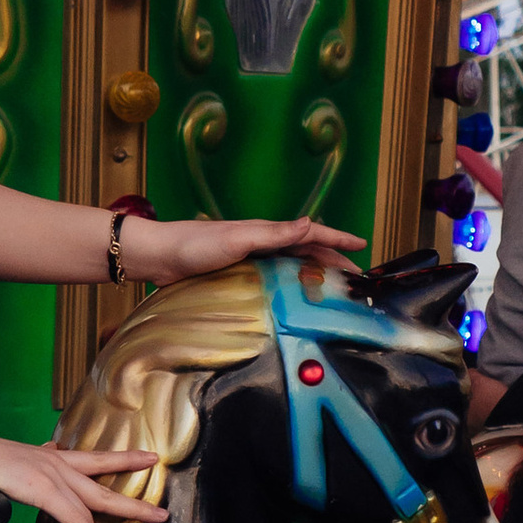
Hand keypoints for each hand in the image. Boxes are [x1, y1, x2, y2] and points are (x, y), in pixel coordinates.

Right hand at [0, 427, 160, 522]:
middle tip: (160, 509)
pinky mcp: (46, 491)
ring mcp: (54, 475)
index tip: (143, 459)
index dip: (120, 461)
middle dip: (135, 495)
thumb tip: (45, 448)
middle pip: (106, 478)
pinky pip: (76, 520)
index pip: (91, 460)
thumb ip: (30, 459)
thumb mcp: (10, 460)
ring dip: (126, 517)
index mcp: (49, 455)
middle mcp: (57, 462)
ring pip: (99, 501)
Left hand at [124, 213, 363, 288]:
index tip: (363, 245)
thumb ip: (275, 233)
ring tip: (334, 288)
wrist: (159, 256)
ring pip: (292, 265)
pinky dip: (291, 284)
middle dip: (333, 260)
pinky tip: (294, 298)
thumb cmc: (196, 245)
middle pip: (307, 251)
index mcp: (267, 232)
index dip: (338, 239)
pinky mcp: (237, 274)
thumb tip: (311, 224)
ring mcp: (250, 259)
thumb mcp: (239, 238)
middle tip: (357, 277)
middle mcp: (262, 244)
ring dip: (314, 273)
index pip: (312, 234)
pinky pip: (275, 278)